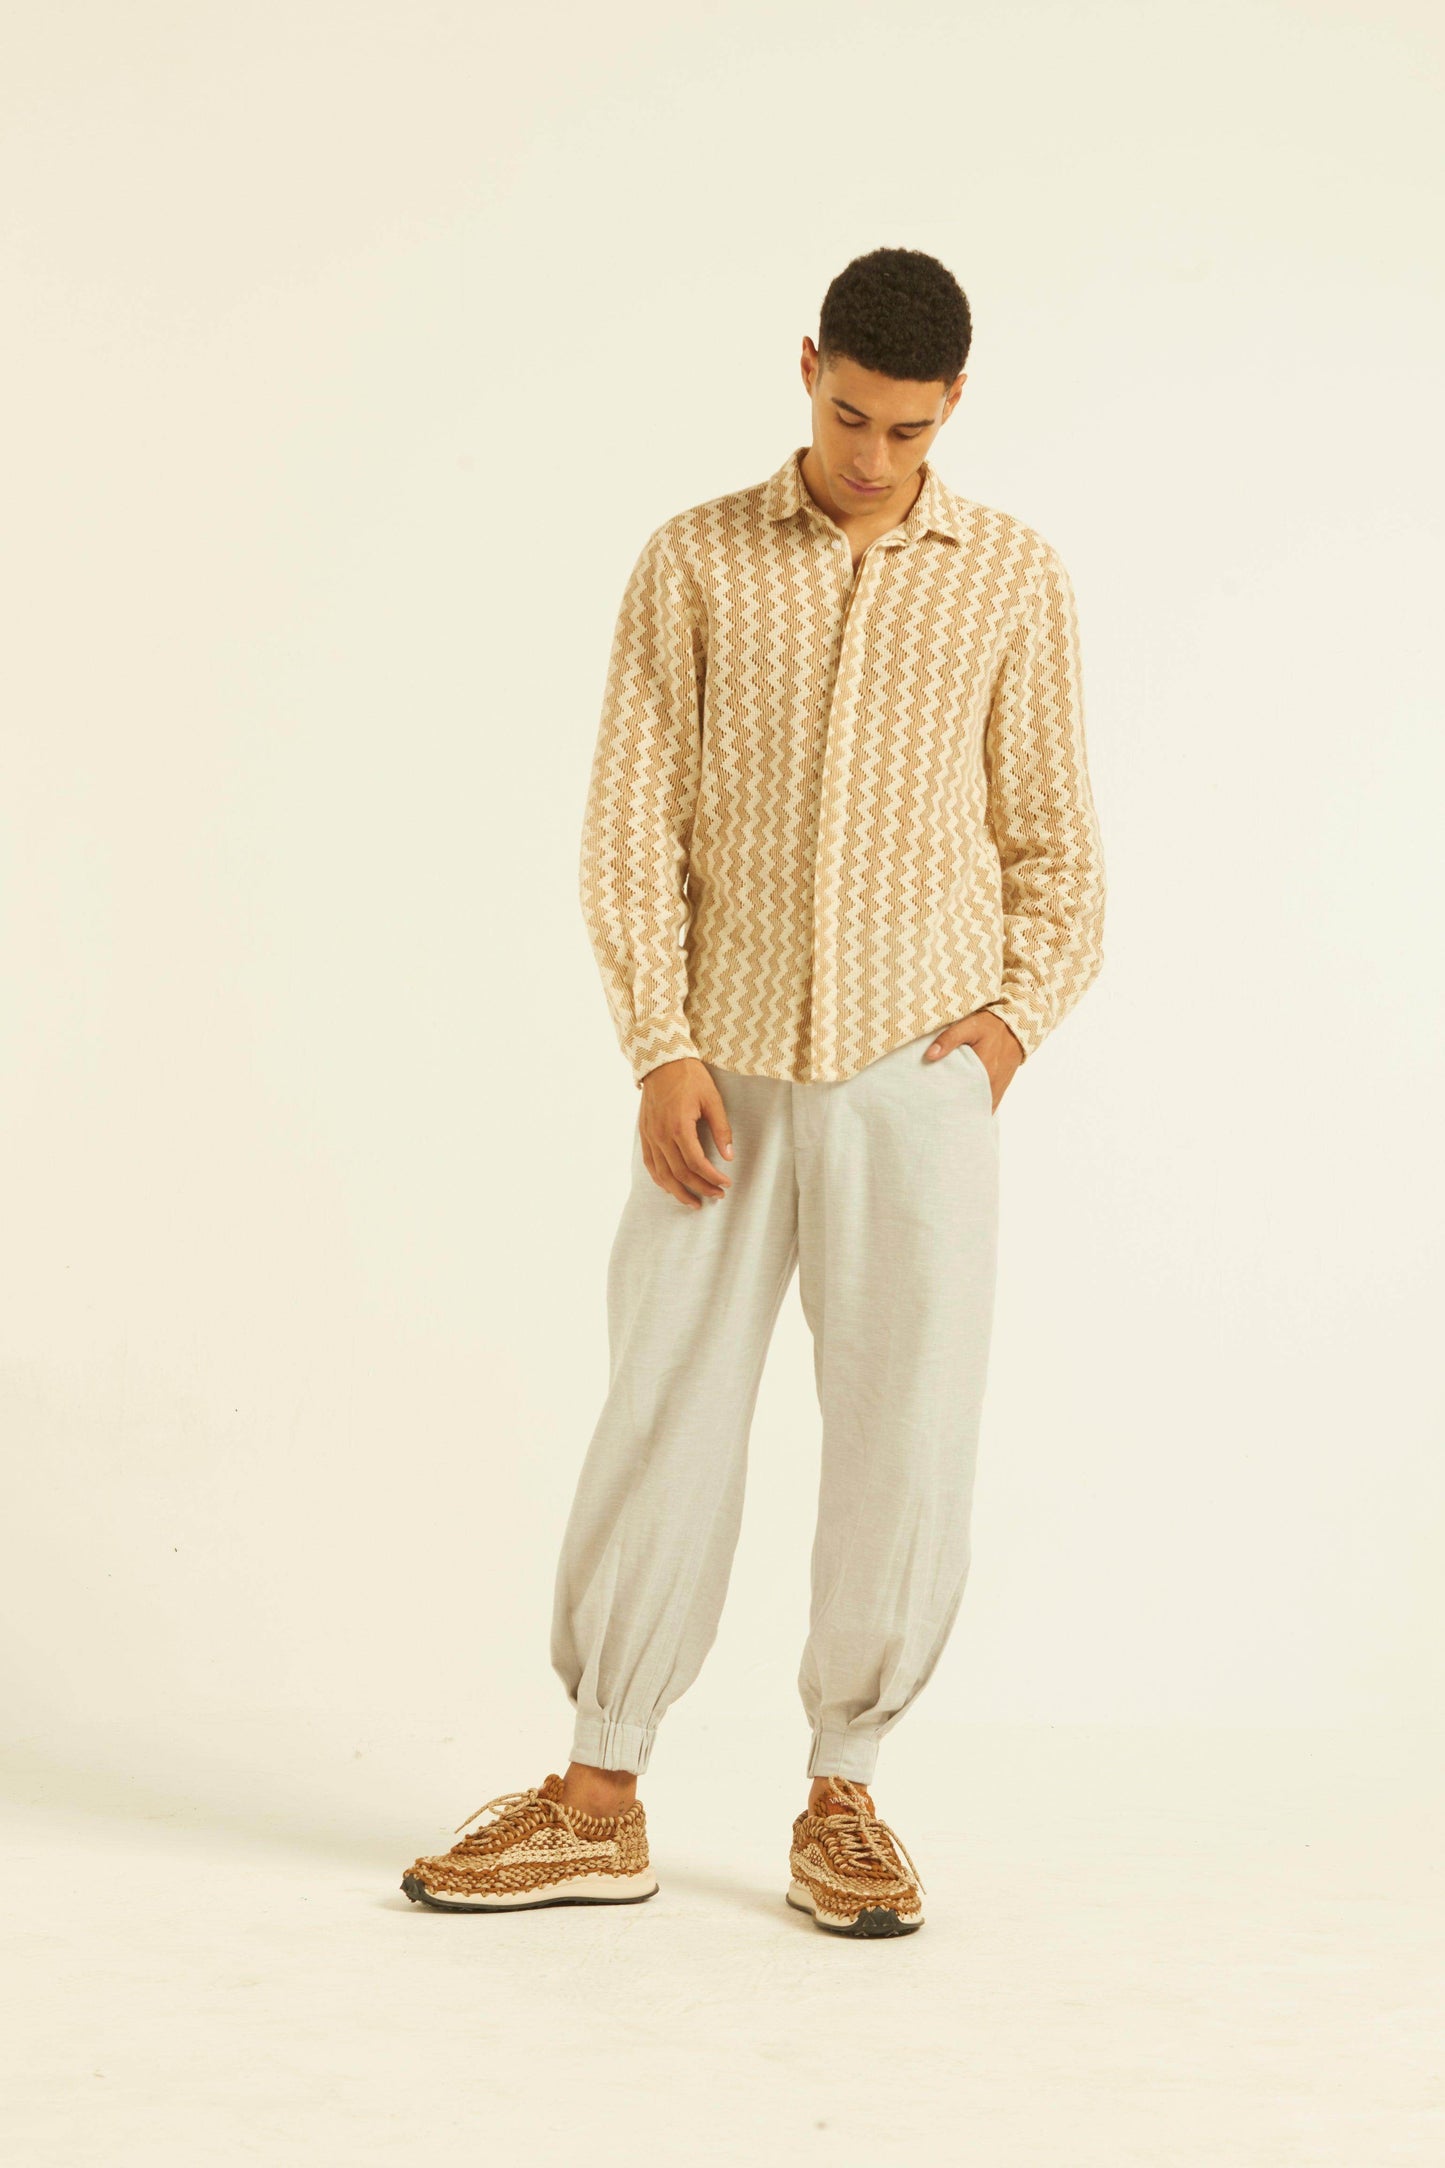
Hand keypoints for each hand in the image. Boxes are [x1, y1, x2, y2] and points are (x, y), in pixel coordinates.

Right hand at [637, 1057, 733, 1207]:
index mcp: (679, 1127)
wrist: (662, 1061)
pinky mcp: (644, 1134)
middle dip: (700, 1188)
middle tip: (716, 1196)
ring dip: (679, 1192)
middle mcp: (661, 1135)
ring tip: (694, 1202)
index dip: (713, 1177)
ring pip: (662, 1174)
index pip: (697, 1163)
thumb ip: (721, 1129)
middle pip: (680, 1173)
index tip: (726, 1184)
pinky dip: (661, 1180)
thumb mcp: (712, 1100)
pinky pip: (650, 1164)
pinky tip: (672, 1187)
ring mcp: (650, 1136)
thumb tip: (729, 1156)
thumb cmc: (690, 1077)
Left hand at [922, 1011, 1023, 1111]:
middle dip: (954, 1108)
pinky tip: (966, 1108)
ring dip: (966, 1108)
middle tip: (938, 1109)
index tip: (933, 1104)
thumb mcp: (969, 1026)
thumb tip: (929, 1055)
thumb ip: (949, 1039)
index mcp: (984, 1070)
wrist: (1016, 1026)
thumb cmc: (991, 1024)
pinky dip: (978, 1106)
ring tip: (949, 1111)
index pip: (961, 1094)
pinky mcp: (1001, 1086)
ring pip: (980, 1105)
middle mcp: (993, 1083)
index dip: (947, 1101)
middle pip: (970, 1103)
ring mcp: (998, 1086)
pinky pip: (989, 1103)